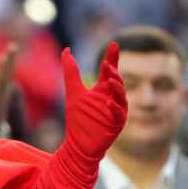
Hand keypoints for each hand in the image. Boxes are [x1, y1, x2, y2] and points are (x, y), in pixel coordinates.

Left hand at [60, 43, 126, 160]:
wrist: (77, 145)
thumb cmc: (78, 120)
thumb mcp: (73, 92)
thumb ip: (71, 72)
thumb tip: (66, 50)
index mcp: (103, 90)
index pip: (110, 71)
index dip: (113, 58)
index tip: (114, 44)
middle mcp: (113, 99)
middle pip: (117, 81)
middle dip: (113, 72)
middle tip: (106, 63)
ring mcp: (116, 112)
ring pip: (121, 97)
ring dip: (117, 87)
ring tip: (109, 79)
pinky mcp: (116, 125)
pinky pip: (119, 115)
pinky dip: (115, 108)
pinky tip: (108, 102)